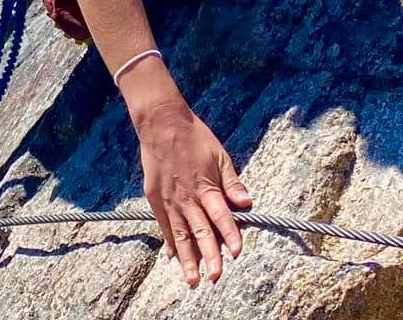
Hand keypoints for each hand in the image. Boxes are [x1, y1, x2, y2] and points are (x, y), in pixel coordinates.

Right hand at [133, 100, 249, 287]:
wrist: (161, 122)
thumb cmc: (194, 137)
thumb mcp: (220, 155)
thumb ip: (232, 182)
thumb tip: (247, 203)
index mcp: (206, 186)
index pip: (221, 216)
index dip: (230, 235)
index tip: (237, 253)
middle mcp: (187, 197)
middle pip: (201, 231)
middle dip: (209, 256)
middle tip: (215, 278)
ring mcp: (169, 199)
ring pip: (180, 234)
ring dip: (187, 259)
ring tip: (193, 280)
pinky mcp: (155, 197)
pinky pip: (164, 224)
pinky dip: (169, 242)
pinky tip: (172, 257)